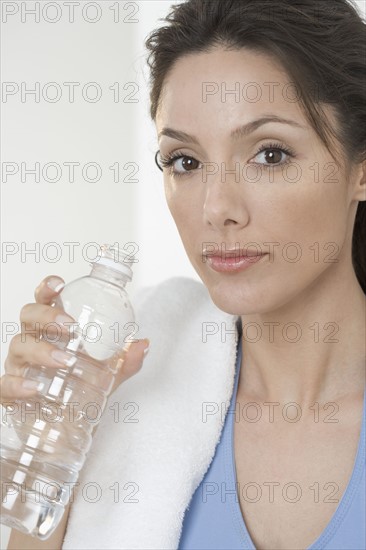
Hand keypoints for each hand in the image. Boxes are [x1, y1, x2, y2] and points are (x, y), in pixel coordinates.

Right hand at [0, 275, 149, 405]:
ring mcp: (19, 367)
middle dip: (46, 315)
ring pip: (19, 346)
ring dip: (42, 350)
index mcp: (52, 332)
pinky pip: (5, 385)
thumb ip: (124, 360)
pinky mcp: (11, 394)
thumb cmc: (79, 393)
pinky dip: (18, 384)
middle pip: (28, 316)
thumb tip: (142, 344)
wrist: (66, 431)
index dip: (47, 289)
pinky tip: (35, 387)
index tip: (59, 285)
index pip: (45, 302)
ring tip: (65, 360)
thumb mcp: (107, 375)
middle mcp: (32, 343)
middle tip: (69, 325)